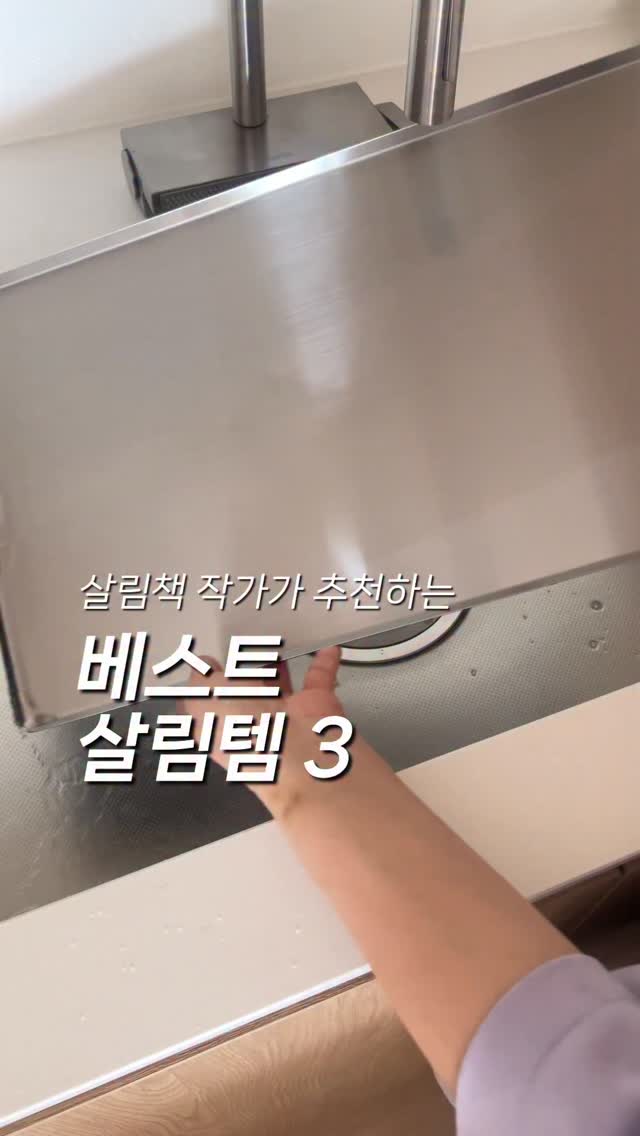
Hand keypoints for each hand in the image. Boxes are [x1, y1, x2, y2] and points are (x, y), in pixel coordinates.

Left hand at [179, 646, 344, 819]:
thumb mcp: (203, 694)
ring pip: (278, 688)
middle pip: (243, 697)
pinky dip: (324, 663)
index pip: (207, 708)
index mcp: (218, 727)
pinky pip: (319, 678)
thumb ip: (201, 676)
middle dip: (241, 676)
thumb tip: (205, 666)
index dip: (204, 687)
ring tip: (275, 646)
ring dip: (279, 668)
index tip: (205, 666)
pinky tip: (326, 650)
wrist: (297, 752)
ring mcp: (283, 718)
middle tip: (239, 653)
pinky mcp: (313, 708)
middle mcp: (251, 726)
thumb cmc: (245, 732)